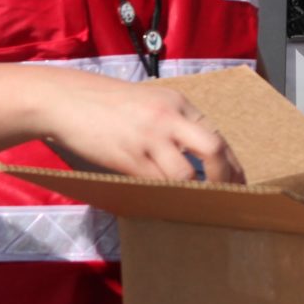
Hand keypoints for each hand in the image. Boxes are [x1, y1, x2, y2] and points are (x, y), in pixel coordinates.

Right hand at [35, 74, 244, 183]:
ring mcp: (148, 138)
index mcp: (178, 102)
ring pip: (185, 174)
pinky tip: (168, 201)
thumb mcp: (150, 101)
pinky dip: (165, 195)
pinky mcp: (127, 157)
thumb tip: (196, 156)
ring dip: (194, 192)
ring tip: (197, 203)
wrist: (65, 100)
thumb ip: (175, 122)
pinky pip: (155, 184)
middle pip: (213, 150)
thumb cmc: (107, 103)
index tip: (238, 180)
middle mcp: (168, 118)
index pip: (216, 134)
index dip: (230, 162)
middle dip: (226, 177)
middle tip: (229, 195)